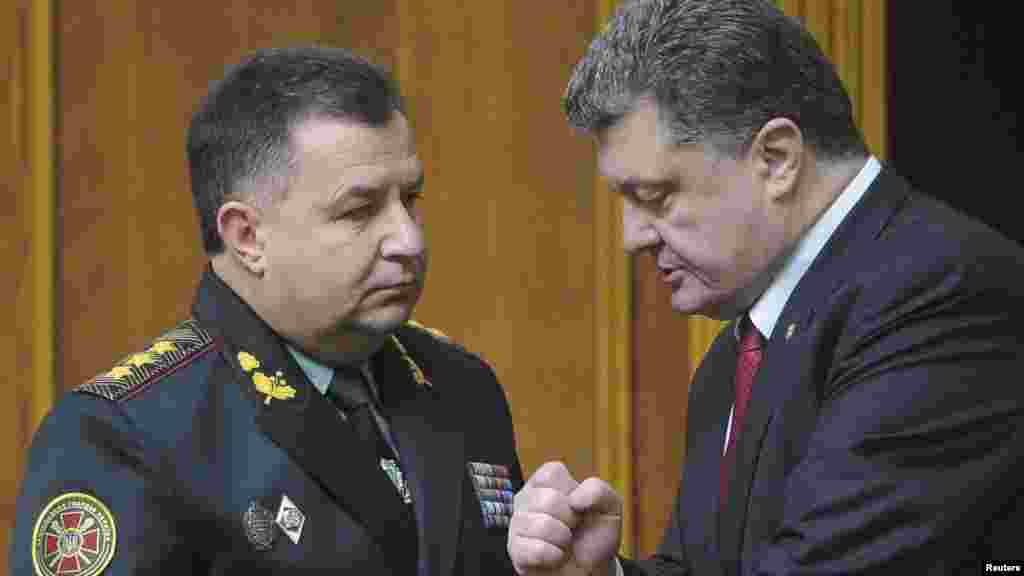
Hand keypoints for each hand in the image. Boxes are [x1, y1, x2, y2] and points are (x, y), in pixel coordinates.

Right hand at [507, 461, 622, 575]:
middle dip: (570, 518)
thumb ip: (598, 490)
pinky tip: (555, 555)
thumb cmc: (595, 534)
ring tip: (563, 542)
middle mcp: (527, 499)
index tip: (579, 506)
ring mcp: (518, 524)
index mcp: (545, 483)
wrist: (593, 568)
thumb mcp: (609, 506)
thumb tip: (575, 499)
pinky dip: (553, 555)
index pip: (552, 473)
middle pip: (547, 500)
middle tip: (572, 527)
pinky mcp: (516, 550)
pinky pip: (534, 550)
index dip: (572, 492)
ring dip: (562, 538)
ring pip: (541, 525)